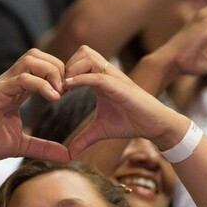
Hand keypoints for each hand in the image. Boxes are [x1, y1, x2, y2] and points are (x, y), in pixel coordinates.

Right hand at [0, 49, 69, 165]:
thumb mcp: (21, 145)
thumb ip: (44, 148)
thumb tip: (67, 156)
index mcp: (16, 90)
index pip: (41, 67)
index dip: (58, 74)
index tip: (69, 92)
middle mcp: (10, 82)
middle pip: (38, 55)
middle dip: (58, 67)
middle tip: (67, 89)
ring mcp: (3, 85)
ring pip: (31, 59)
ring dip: (51, 71)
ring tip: (60, 91)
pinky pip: (22, 78)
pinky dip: (41, 84)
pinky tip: (53, 97)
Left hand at [63, 45, 189, 157]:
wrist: (154, 125)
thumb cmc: (130, 123)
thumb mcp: (100, 131)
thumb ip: (83, 138)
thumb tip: (69, 154)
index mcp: (101, 79)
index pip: (78, 61)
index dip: (63, 71)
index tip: (52, 88)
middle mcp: (107, 74)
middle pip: (82, 52)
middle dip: (66, 66)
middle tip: (57, 87)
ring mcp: (114, 78)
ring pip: (88, 56)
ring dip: (72, 69)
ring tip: (63, 88)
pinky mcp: (120, 86)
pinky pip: (97, 75)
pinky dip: (81, 79)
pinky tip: (68, 89)